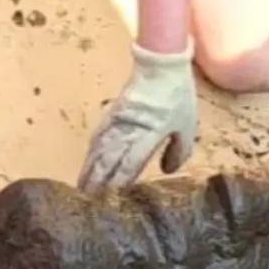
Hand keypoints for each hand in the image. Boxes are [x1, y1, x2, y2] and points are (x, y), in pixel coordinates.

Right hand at [79, 42, 197, 191]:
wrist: (159, 65)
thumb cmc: (177, 97)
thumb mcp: (186, 126)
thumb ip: (178, 151)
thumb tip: (167, 171)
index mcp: (145, 136)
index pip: (127, 166)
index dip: (118, 184)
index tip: (110, 202)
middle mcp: (125, 131)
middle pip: (106, 161)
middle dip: (96, 183)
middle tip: (86, 203)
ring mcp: (114, 122)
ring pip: (98, 151)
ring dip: (89, 171)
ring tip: (81, 189)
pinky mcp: (110, 115)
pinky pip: (97, 138)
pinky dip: (91, 154)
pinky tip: (87, 163)